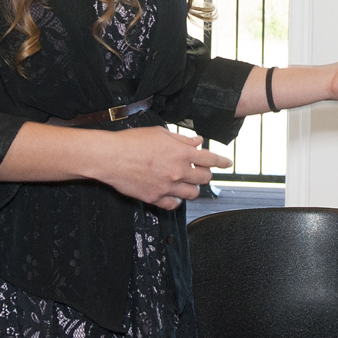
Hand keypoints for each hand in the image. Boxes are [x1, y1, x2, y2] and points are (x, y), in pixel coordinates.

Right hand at [91, 126, 230, 209]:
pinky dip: (176, 200)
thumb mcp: (160, 133)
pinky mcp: (155, 198)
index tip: (227, 163)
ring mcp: (167, 187)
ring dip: (192, 188)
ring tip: (186, 182)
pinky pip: (173, 204)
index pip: (211, 159)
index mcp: (181, 153)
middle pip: (204, 178)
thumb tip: (196, 142)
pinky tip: (173, 194)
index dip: (222, 161)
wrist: (110, 157)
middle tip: (201, 171)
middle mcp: (177, 171)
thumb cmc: (132, 142)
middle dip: (206, 174)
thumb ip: (181, 139)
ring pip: (192, 194)